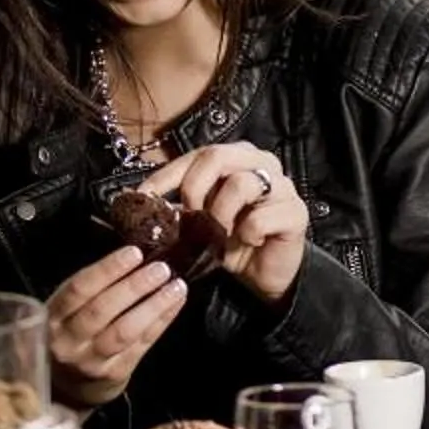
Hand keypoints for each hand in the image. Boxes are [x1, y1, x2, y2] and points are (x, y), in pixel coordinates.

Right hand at [48, 246, 188, 407]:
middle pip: (102, 310)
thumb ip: (91, 287)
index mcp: (52, 317)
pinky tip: (175, 303)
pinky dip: (162, 321)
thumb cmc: (71, 335)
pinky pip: (142, 344)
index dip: (108, 270)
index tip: (134, 253)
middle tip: (161, 269)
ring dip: (154, 305)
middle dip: (134, 286)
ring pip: (125, 331)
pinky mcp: (115, 373)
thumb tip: (133, 255)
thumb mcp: (65, 310)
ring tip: (176, 286)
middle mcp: (68, 341)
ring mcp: (91, 361)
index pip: (79, 289)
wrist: (68, 389)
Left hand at [141, 142, 307, 304]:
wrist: (264, 274)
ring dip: (220, 215)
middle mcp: (261, 163)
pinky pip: (262, 217)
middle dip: (194, 189)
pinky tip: (248, 242)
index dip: (167, 175)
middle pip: (218, 155)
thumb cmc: (231, 242)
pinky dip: (247, 234)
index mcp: (236, 157)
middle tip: (191, 216)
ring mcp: (282, 186)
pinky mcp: (296, 213)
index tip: (144, 198)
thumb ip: (174, 206)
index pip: (196, 154)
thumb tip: (132, 198)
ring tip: (220, 235)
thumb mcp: (196, 221)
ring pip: (241, 184)